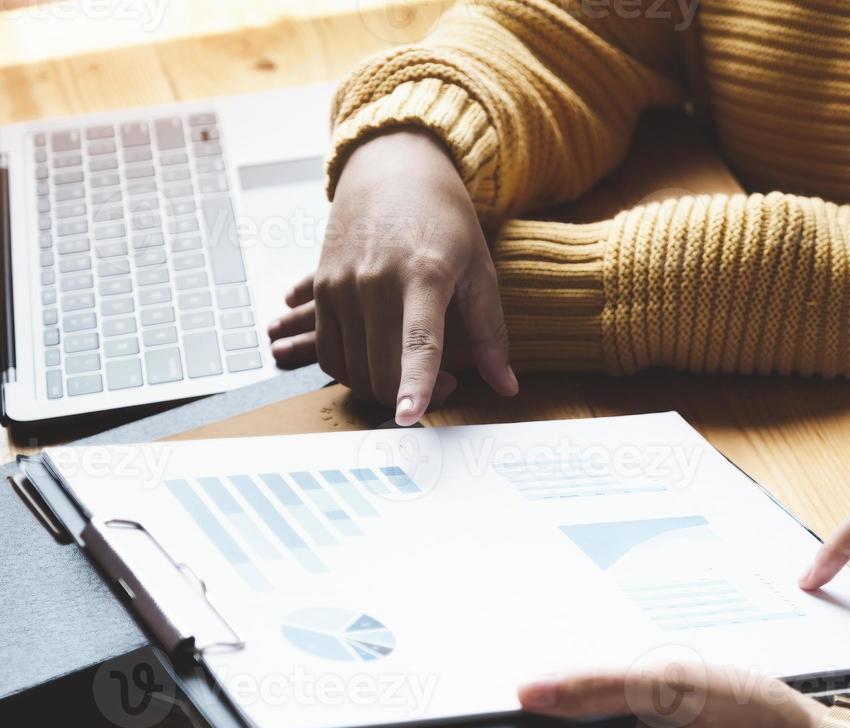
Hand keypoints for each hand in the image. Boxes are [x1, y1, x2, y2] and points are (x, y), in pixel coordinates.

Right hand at [269, 130, 517, 424]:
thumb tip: (507, 387)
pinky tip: (382, 359)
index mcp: (422, 274)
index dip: (415, 383)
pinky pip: (330, 353)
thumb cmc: (445, 220)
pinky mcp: (321, 288)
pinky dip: (353, 370)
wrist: (392, 168)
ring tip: (415, 368)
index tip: (409, 416)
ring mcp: (340, 284)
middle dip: (412, 396)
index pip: (418, 342)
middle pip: (381, 368)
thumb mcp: (480, 269)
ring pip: (352, 368)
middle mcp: (373, 280)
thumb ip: (490, 333)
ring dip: (383, 387)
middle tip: (448, 385)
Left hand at [516, 662, 825, 727]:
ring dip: (609, 726)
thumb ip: (593, 688)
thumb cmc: (752, 717)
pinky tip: (668, 724)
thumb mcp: (673, 684)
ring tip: (659, 702)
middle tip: (632, 681)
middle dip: (583, 712)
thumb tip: (526, 693)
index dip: (536, 708)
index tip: (555, 674)